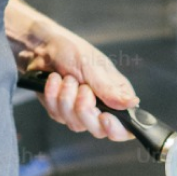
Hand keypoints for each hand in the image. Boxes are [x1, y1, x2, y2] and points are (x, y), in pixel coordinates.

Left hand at [24, 26, 137, 140]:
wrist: (43, 46)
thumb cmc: (72, 50)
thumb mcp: (93, 67)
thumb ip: (110, 89)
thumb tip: (132, 103)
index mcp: (116, 95)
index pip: (125, 126)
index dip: (116, 129)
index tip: (104, 117)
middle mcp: (100, 107)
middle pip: (98, 130)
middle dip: (85, 108)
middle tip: (81, 88)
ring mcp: (79, 112)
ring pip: (75, 124)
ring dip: (67, 98)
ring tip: (67, 77)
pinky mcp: (61, 112)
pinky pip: (57, 115)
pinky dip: (53, 95)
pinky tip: (54, 80)